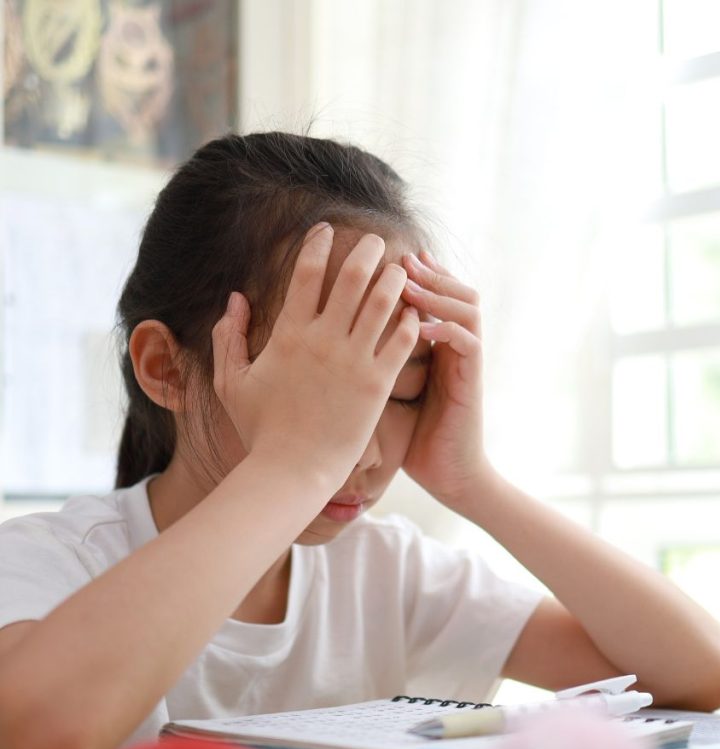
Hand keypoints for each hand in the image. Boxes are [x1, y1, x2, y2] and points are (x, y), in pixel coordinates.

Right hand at [210, 226, 419, 489]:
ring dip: (394, 279)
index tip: (328, 229)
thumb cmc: (261, 430)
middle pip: (352, 278)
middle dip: (367, 252)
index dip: (318, 245)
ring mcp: (354, 361)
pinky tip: (415, 313)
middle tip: (378, 241)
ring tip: (403, 269)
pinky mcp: (378, 385)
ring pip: (382, 303)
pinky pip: (402, 343)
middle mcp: (323, 340)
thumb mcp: (231, 382)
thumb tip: (233, 298)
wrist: (292, 471)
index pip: (306, 273)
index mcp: (289, 334)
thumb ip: (227, 338)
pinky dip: (411, 322)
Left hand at [399, 251, 493, 509]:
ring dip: (439, 292)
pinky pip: (465, 342)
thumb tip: (332, 342)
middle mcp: (454, 349)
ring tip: (411, 283)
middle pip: (455, 290)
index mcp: (436, 349)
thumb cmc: (412, 441)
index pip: (434, 297)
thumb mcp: (388, 395)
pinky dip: (446, 328)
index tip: (388, 259)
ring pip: (466, 307)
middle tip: (403, 260)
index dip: (418, 274)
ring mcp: (465, 362)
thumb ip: (374, 363)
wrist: (447, 475)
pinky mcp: (470, 381)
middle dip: (430, 272)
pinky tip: (420, 325)